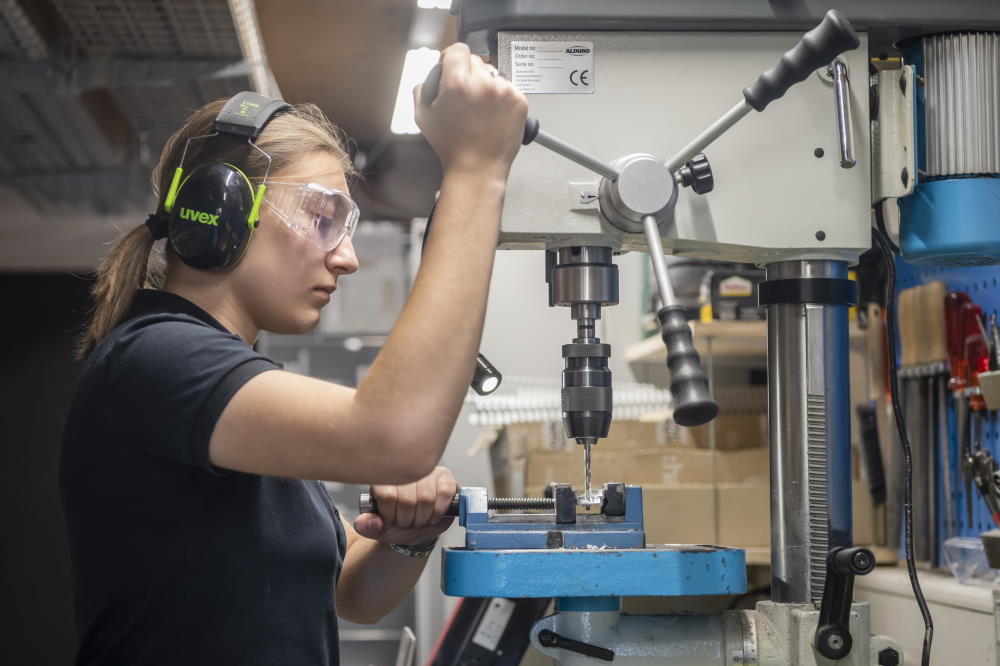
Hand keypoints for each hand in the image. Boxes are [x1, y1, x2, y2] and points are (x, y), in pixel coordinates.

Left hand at [354, 466, 457, 546]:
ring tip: (418, 520)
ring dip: (422, 517)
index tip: (391, 522)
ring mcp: (426, 471)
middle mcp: (404, 469)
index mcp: (383, 478)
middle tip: (406, 523)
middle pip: (407, 499)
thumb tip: (364, 522)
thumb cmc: (396, 523)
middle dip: (407, 520)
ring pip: (426, 497)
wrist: (417, 526)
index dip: (390, 515)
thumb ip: (368, 526)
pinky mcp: (444, 476)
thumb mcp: (379, 528)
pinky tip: (433, 515)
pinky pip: (444, 492)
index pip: (387, 495)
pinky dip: (438, 510)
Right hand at [414, 43, 527, 179]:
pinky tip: (493, 115)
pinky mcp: (519, 101)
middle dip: (469, 74)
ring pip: (494, 74)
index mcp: (457, 83)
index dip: (453, 57)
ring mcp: (504, 92)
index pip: (458, 49)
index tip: (453, 65)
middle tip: (466, 96)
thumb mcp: (423, 116)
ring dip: (487, 85)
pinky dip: (502, 98)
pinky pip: (509, 88)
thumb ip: (422, 89)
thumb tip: (430, 76)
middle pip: (477, 60)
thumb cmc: (452, 148)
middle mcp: (483, 84)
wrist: (477, 169)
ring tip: (481, 109)